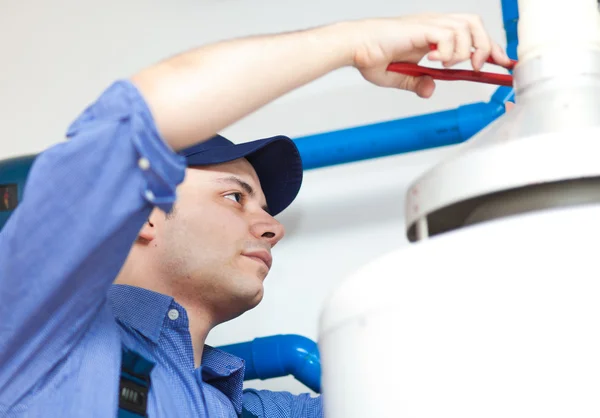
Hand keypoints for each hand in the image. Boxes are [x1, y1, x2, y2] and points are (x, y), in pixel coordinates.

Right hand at [347, 14, 511, 97]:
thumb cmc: (371, 57)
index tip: (502, 62)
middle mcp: (434, 25)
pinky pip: (448, 35)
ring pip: (466, 27)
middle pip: (475, 24)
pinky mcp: (422, 28)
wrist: (355, 47)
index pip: (470, 35)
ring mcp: (429, 24)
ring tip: (450, 65)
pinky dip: (448, 51)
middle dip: (486, 47)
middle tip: (480, 68)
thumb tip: (430, 90)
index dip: (489, 48)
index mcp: (431, 35)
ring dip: (465, 51)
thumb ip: (416, 83)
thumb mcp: (399, 77)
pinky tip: (434, 61)